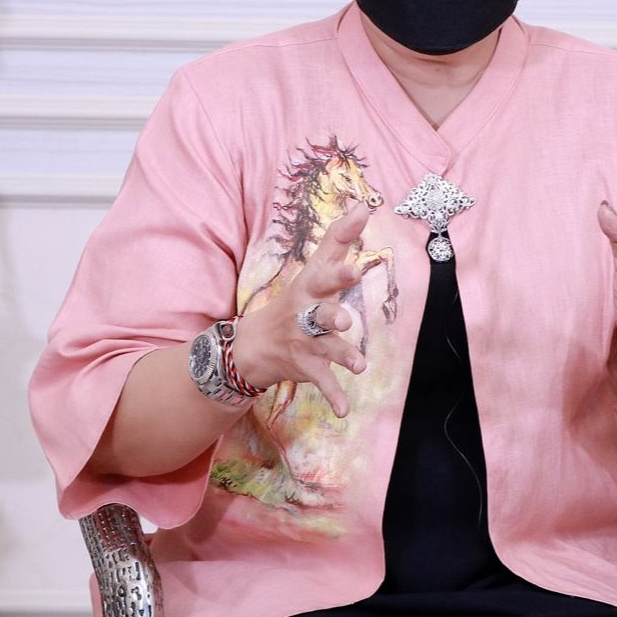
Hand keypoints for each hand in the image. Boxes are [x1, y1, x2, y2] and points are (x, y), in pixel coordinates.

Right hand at [234, 203, 374, 417]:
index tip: (355, 264)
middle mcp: (306, 314)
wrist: (252, 345)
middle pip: (320, 311)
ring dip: (341, 355)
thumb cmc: (296, 300)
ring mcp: (304, 342)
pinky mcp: (305, 366)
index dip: (339, 265)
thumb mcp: (313, 269)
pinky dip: (334, 397)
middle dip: (331, 314)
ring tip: (359, 366)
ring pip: (325, 348)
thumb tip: (365, 205)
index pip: (325, 271)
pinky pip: (322, 383)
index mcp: (310, 288)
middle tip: (344, 318)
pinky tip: (345, 411)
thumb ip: (339, 240)